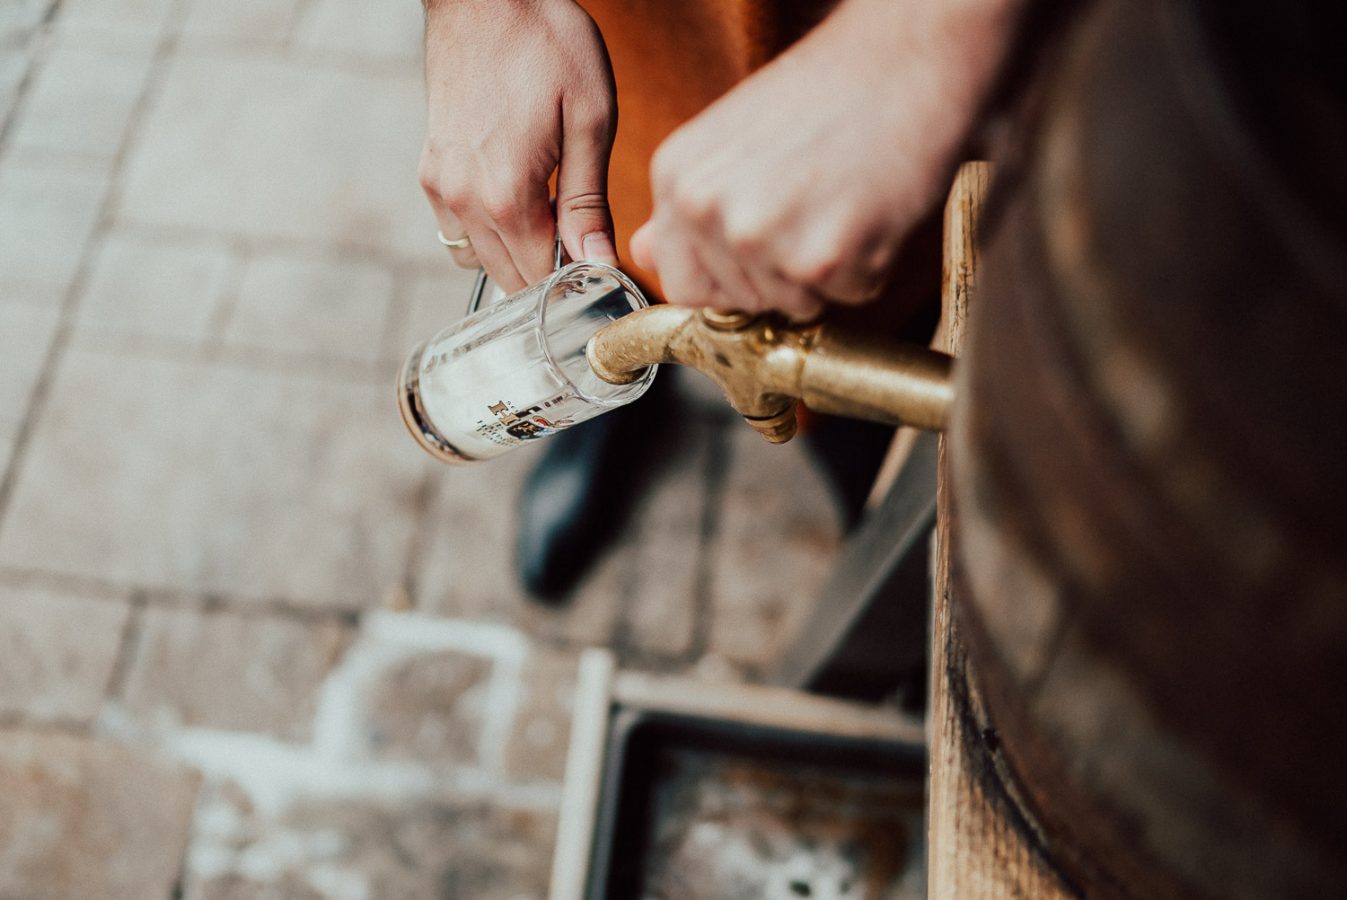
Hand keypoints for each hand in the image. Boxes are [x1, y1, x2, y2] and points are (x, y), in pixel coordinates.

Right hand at [419, 0, 618, 291]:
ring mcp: (440, 187)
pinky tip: (517, 205)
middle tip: (586, 253)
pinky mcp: (429, 170)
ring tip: (552, 227)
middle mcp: (464, 200)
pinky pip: (456, 231)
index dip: (578, 287)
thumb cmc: (546, 43)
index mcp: (507, 195)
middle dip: (549, 280)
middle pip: (510, 279)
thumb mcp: (589, 120)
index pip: (543, 280)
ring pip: (480, 260)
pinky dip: (487, 234)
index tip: (605, 277)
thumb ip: (589, 202)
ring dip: (516, 258)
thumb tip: (598, 264)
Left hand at [630, 0, 1018, 317]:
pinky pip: (849, 295)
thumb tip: (642, 251)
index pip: (682, 284)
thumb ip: (687, 206)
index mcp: (676, 177)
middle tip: (817, 205)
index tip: (761, 253)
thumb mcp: (734, 139)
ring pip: (796, 304)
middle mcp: (706, 209)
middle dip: (783, 274)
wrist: (908, 56)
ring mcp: (760, 236)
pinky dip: (871, 265)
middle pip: (741, 302)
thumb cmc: (830, 92)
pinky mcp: (821, 257)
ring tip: (843, 201)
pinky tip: (872, 208)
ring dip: (829, 270)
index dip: (729, 281)